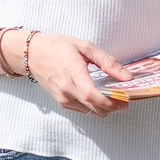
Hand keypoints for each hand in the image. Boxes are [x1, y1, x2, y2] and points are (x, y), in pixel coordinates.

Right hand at [10, 31, 133, 116]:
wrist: (33, 54)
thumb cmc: (58, 46)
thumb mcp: (85, 47)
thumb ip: (107, 62)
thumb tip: (126, 77)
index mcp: (73, 73)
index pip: (93, 96)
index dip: (111, 101)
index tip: (126, 98)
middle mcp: (67, 90)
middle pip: (95, 108)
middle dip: (113, 107)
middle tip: (124, 98)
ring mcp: (63, 99)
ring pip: (90, 112)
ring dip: (104, 108)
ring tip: (113, 96)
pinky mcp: (61, 103)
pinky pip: (82, 110)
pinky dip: (93, 107)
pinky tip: (99, 96)